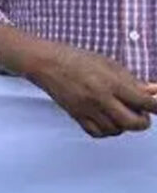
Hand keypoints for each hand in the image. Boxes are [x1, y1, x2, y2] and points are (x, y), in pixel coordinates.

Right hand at [29, 44, 156, 136]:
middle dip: (142, 122)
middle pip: (132, 123)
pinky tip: (108, 121)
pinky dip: (108, 130)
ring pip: (116, 130)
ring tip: (121, 114)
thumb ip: (131, 80)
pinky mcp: (76, 116)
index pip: (143, 101)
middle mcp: (100, 99)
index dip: (156, 106)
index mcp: (111, 83)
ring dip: (124, 125)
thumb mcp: (108, 63)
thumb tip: (153, 91)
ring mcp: (87, 110)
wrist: (47, 63)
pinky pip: (98, 133)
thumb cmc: (77, 59)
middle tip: (142, 115)